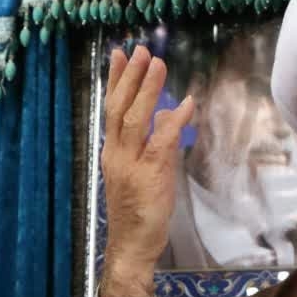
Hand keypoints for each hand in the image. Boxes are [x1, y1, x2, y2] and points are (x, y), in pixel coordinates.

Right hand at [98, 46, 194, 296]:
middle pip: (120, 109)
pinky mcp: (150, 177)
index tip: (119, 54)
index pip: (111, 109)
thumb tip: (163, 113)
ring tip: (157, 64)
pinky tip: (185, 104)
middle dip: (130, 77)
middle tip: (140, 49)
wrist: (131, 246)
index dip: (116, 81)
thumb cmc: (138, 212)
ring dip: (147, 90)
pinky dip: (173, 122)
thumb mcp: (143, 173)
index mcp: (113, 152)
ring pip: (135, 120)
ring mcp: (131, 166)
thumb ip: (152, 142)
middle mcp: (117, 155)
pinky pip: (161, 143)